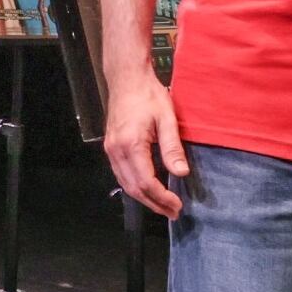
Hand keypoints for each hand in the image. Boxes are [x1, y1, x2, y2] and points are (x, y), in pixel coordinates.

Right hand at [102, 75, 186, 218]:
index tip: (177, 205)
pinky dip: (135, 186)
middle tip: (173, 212)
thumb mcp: (167, 119)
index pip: (146, 181)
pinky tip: (148, 189)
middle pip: (133, 188)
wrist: (127, 78)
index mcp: (131, 144)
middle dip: (154, 204)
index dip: (162, 197)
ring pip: (125, 184)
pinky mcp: (110, 147)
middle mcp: (116, 150)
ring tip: (162, 206)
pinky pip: (121, 174)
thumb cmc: (148, 94)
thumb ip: (172, 148)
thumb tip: (181, 173)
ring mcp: (111, 149)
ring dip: (144, 198)